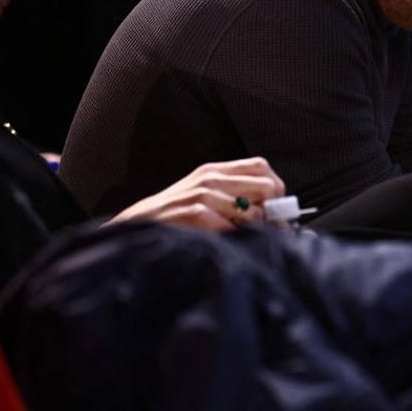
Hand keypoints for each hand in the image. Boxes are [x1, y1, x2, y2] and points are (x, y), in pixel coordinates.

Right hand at [105, 157, 283, 230]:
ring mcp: (204, 195)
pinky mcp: (196, 214)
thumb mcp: (202, 195)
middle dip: (272, 213)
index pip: (261, 166)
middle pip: (267, 188)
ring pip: (255, 213)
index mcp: (214, 170)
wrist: (135, 227)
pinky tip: (224, 244)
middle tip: (267, 230)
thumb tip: (274, 211)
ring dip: (254, 231)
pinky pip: (234, 229)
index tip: (274, 208)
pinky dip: (236, 240)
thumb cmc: (173, 216)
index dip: (275, 188)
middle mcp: (211, 178)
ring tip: (241, 239)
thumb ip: (232, 195)